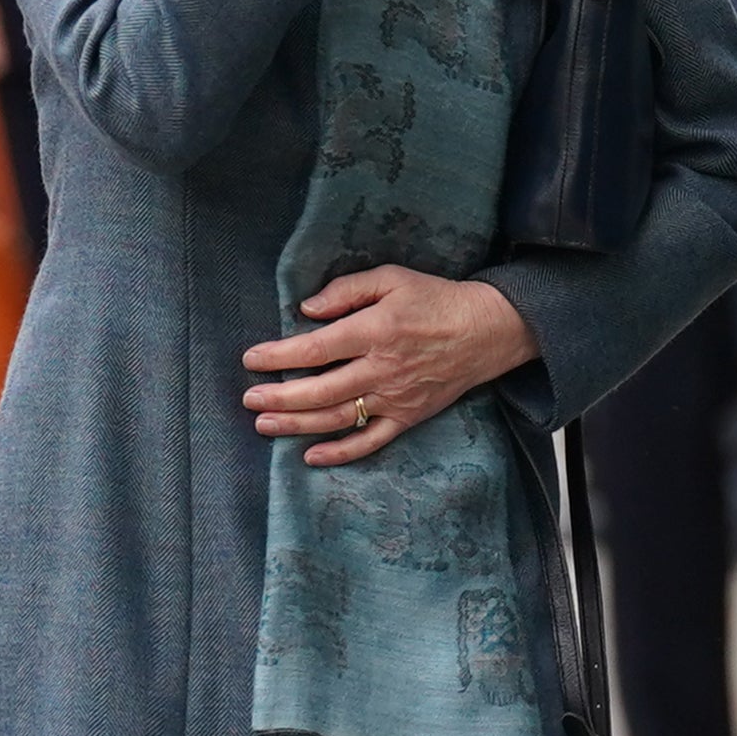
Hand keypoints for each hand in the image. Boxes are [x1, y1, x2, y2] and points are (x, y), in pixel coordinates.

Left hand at [241, 266, 537, 464]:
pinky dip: (341, 452)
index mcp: (375, 331)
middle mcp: (382, 369)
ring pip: (338, 418)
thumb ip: (346, 291)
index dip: (279, 356)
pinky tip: (312, 456)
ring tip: (264, 425)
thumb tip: (306, 310)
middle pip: (321, 390)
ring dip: (297, 425)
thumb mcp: (392, 279)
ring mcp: (395, 398)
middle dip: (279, 397)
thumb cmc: (435, 299)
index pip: (316, 348)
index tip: (252, 359)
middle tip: (249, 399)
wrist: (487, 331)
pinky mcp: (408, 417)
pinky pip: (371, 441)